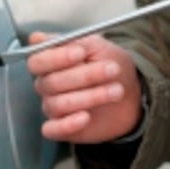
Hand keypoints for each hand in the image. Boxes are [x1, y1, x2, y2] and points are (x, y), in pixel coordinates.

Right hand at [26, 34, 141, 143]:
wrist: (131, 91)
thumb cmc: (110, 65)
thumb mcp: (97, 46)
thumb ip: (71, 41)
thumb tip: (38, 38)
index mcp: (50, 63)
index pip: (37, 61)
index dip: (56, 58)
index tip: (81, 53)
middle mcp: (48, 85)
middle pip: (52, 82)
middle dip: (85, 76)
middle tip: (112, 70)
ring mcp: (54, 106)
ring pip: (58, 104)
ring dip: (90, 97)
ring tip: (116, 91)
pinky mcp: (62, 128)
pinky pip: (52, 130)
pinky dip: (67, 124)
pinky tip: (85, 117)